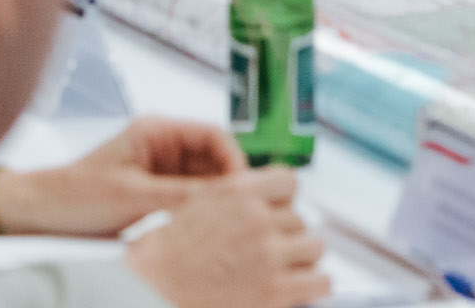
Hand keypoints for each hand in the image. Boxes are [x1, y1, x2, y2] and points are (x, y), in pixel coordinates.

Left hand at [0, 118, 243, 236]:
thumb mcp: (134, 196)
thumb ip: (182, 196)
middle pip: (216, 161)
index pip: (215, 136)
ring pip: (207, 185)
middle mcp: (163, 148)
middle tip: (246, 215)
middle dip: (232, 186)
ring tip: (229, 228)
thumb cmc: (75, 196)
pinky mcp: (155, 198)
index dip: (237, 161)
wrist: (39, 216)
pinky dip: (202, 217)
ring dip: (218, 203)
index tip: (247, 191)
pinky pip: (191, 204)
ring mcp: (160, 174)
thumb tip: (230, 198)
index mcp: (156, 132)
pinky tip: (207, 235)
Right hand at [121, 169, 329, 307]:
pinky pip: (320, 281)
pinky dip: (315, 285)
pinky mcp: (275, 290)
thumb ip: (231, 199)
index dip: (284, 199)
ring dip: (303, 258)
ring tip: (288, 268)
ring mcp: (268, 254)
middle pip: (299, 219)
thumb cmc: (164, 257)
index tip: (278, 211)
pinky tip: (302, 288)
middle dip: (288, 235)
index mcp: (235, 192)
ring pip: (314, 247)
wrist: (153, 293)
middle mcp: (255, 218)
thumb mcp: (195, 207)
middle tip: (273, 249)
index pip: (288, 181)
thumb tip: (259, 202)